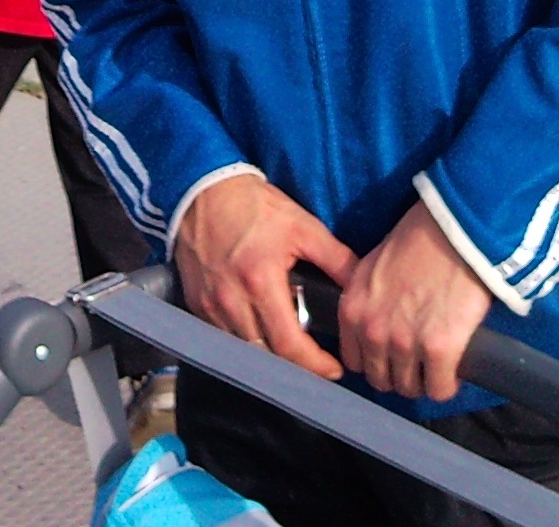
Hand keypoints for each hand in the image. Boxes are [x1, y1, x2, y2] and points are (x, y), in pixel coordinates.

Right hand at [175, 172, 359, 380]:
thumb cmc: (253, 205)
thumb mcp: (303, 226)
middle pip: (266, 355)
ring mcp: (209, 304)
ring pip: (244, 349)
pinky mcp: (196, 303)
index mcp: (260, 281)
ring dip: (269, 354)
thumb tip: (362, 288)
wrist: (203, 188)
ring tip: (292, 346)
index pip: (289, 345)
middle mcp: (231, 300)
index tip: (333, 369)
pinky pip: (223, 336)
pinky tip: (261, 328)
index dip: (314, 365)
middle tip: (318, 363)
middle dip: (295, 365)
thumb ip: (336, 260)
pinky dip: (245, 339)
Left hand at [339, 201, 495, 402]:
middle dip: (399, 374)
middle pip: (381, 379)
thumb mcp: (371, 267)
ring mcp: (404, 342)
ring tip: (437, 365)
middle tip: (418, 362)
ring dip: (424, 380)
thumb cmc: (418, 240)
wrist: (454, 228)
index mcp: (352, 309)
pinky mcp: (439, 349)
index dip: (376, 361)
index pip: (354, 361)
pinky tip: (454, 369)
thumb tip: (375, 322)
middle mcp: (372, 331)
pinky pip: (440, 389)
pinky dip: (447, 384)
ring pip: (410, 388)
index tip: (392, 356)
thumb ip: (367, 301)